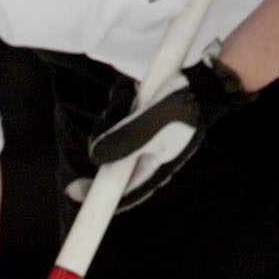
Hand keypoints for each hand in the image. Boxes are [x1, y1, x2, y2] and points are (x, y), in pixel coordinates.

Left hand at [69, 45, 254, 209]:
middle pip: (109, 156)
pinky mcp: (138, 116)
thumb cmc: (187, 105)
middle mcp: (146, 155)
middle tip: (118, 114)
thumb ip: (126, 140)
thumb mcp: (155, 122)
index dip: (96, 196)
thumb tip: (95, 155)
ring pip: (109, 130)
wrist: (205, 82)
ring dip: (117, 109)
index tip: (73, 192)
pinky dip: (122, 97)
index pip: (123, 191)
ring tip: (137, 95)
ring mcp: (142, 135)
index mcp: (154, 168)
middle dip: (108, 134)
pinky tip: (138, 89)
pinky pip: (117, 110)